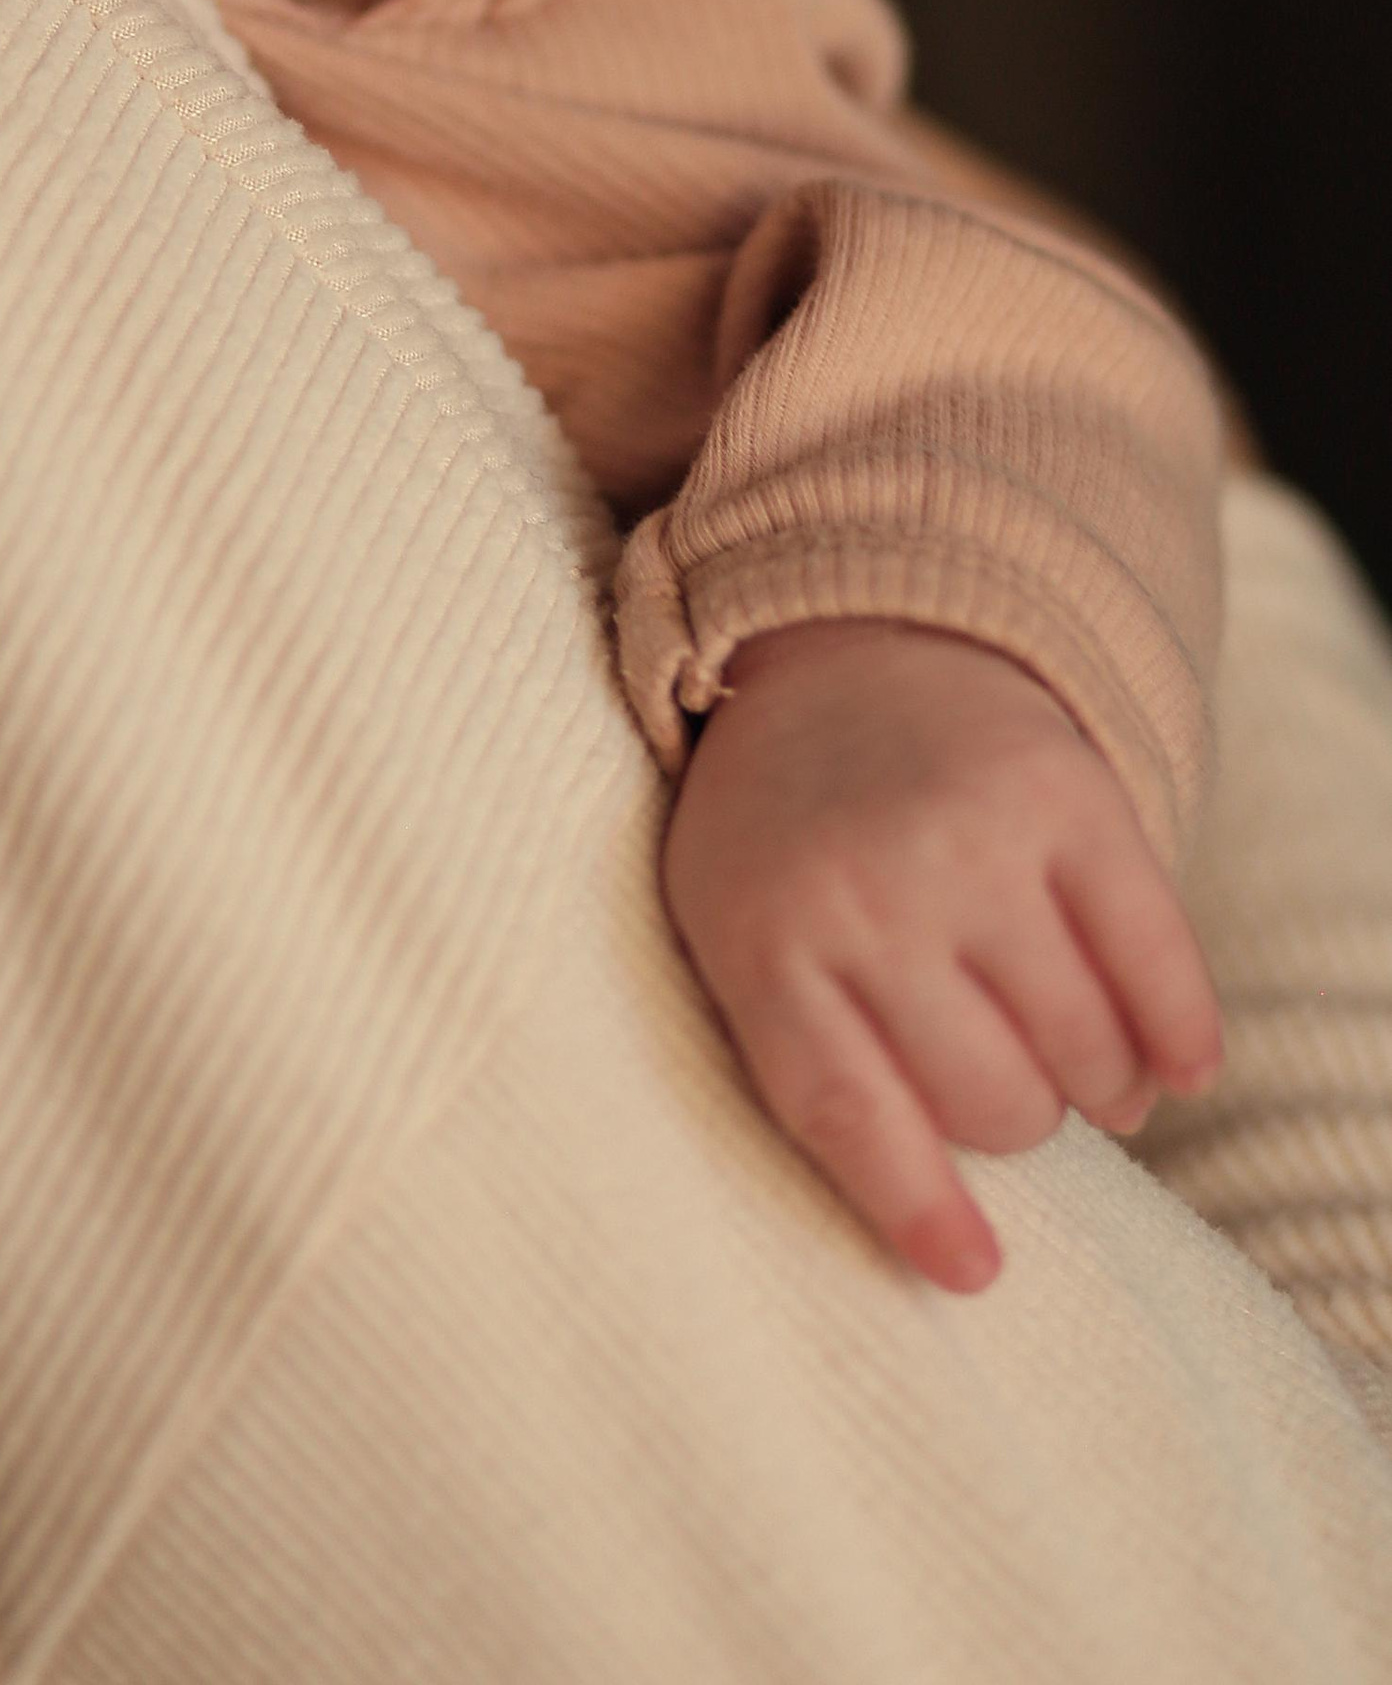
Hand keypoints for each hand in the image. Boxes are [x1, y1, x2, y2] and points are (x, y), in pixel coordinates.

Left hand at [660, 618, 1222, 1293]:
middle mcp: (868, 891)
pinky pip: (1160, 962)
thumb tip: (928, 1226)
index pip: (847, 1112)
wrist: (848, 645)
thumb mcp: (736, 922)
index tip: (976, 1273)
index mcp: (764, 938)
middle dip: (1013, 1116)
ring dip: (1099, 1086)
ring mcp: (973, 839)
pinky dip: (1182, 1036)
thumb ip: (800, 1052)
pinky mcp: (1069, 796)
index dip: (920, 1208)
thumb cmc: (790, 828)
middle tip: (1003, 1080)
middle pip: (991, 1101)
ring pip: (1085, 1053)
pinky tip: (1180, 1068)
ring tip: (1077, 1064)